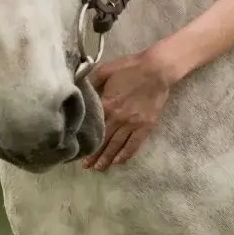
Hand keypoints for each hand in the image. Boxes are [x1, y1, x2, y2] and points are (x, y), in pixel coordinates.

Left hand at [80, 48, 172, 170]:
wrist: (157, 69)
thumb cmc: (130, 67)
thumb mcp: (105, 70)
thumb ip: (91, 82)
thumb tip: (78, 90)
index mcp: (106, 105)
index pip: (92, 127)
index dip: (84, 139)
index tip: (76, 149)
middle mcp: (117, 118)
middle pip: (103, 140)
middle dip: (93, 155)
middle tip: (85, 166)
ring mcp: (132, 124)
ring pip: (117, 145)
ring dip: (107, 158)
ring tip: (98, 168)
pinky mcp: (146, 125)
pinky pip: (134, 144)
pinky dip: (126, 154)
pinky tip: (118, 161)